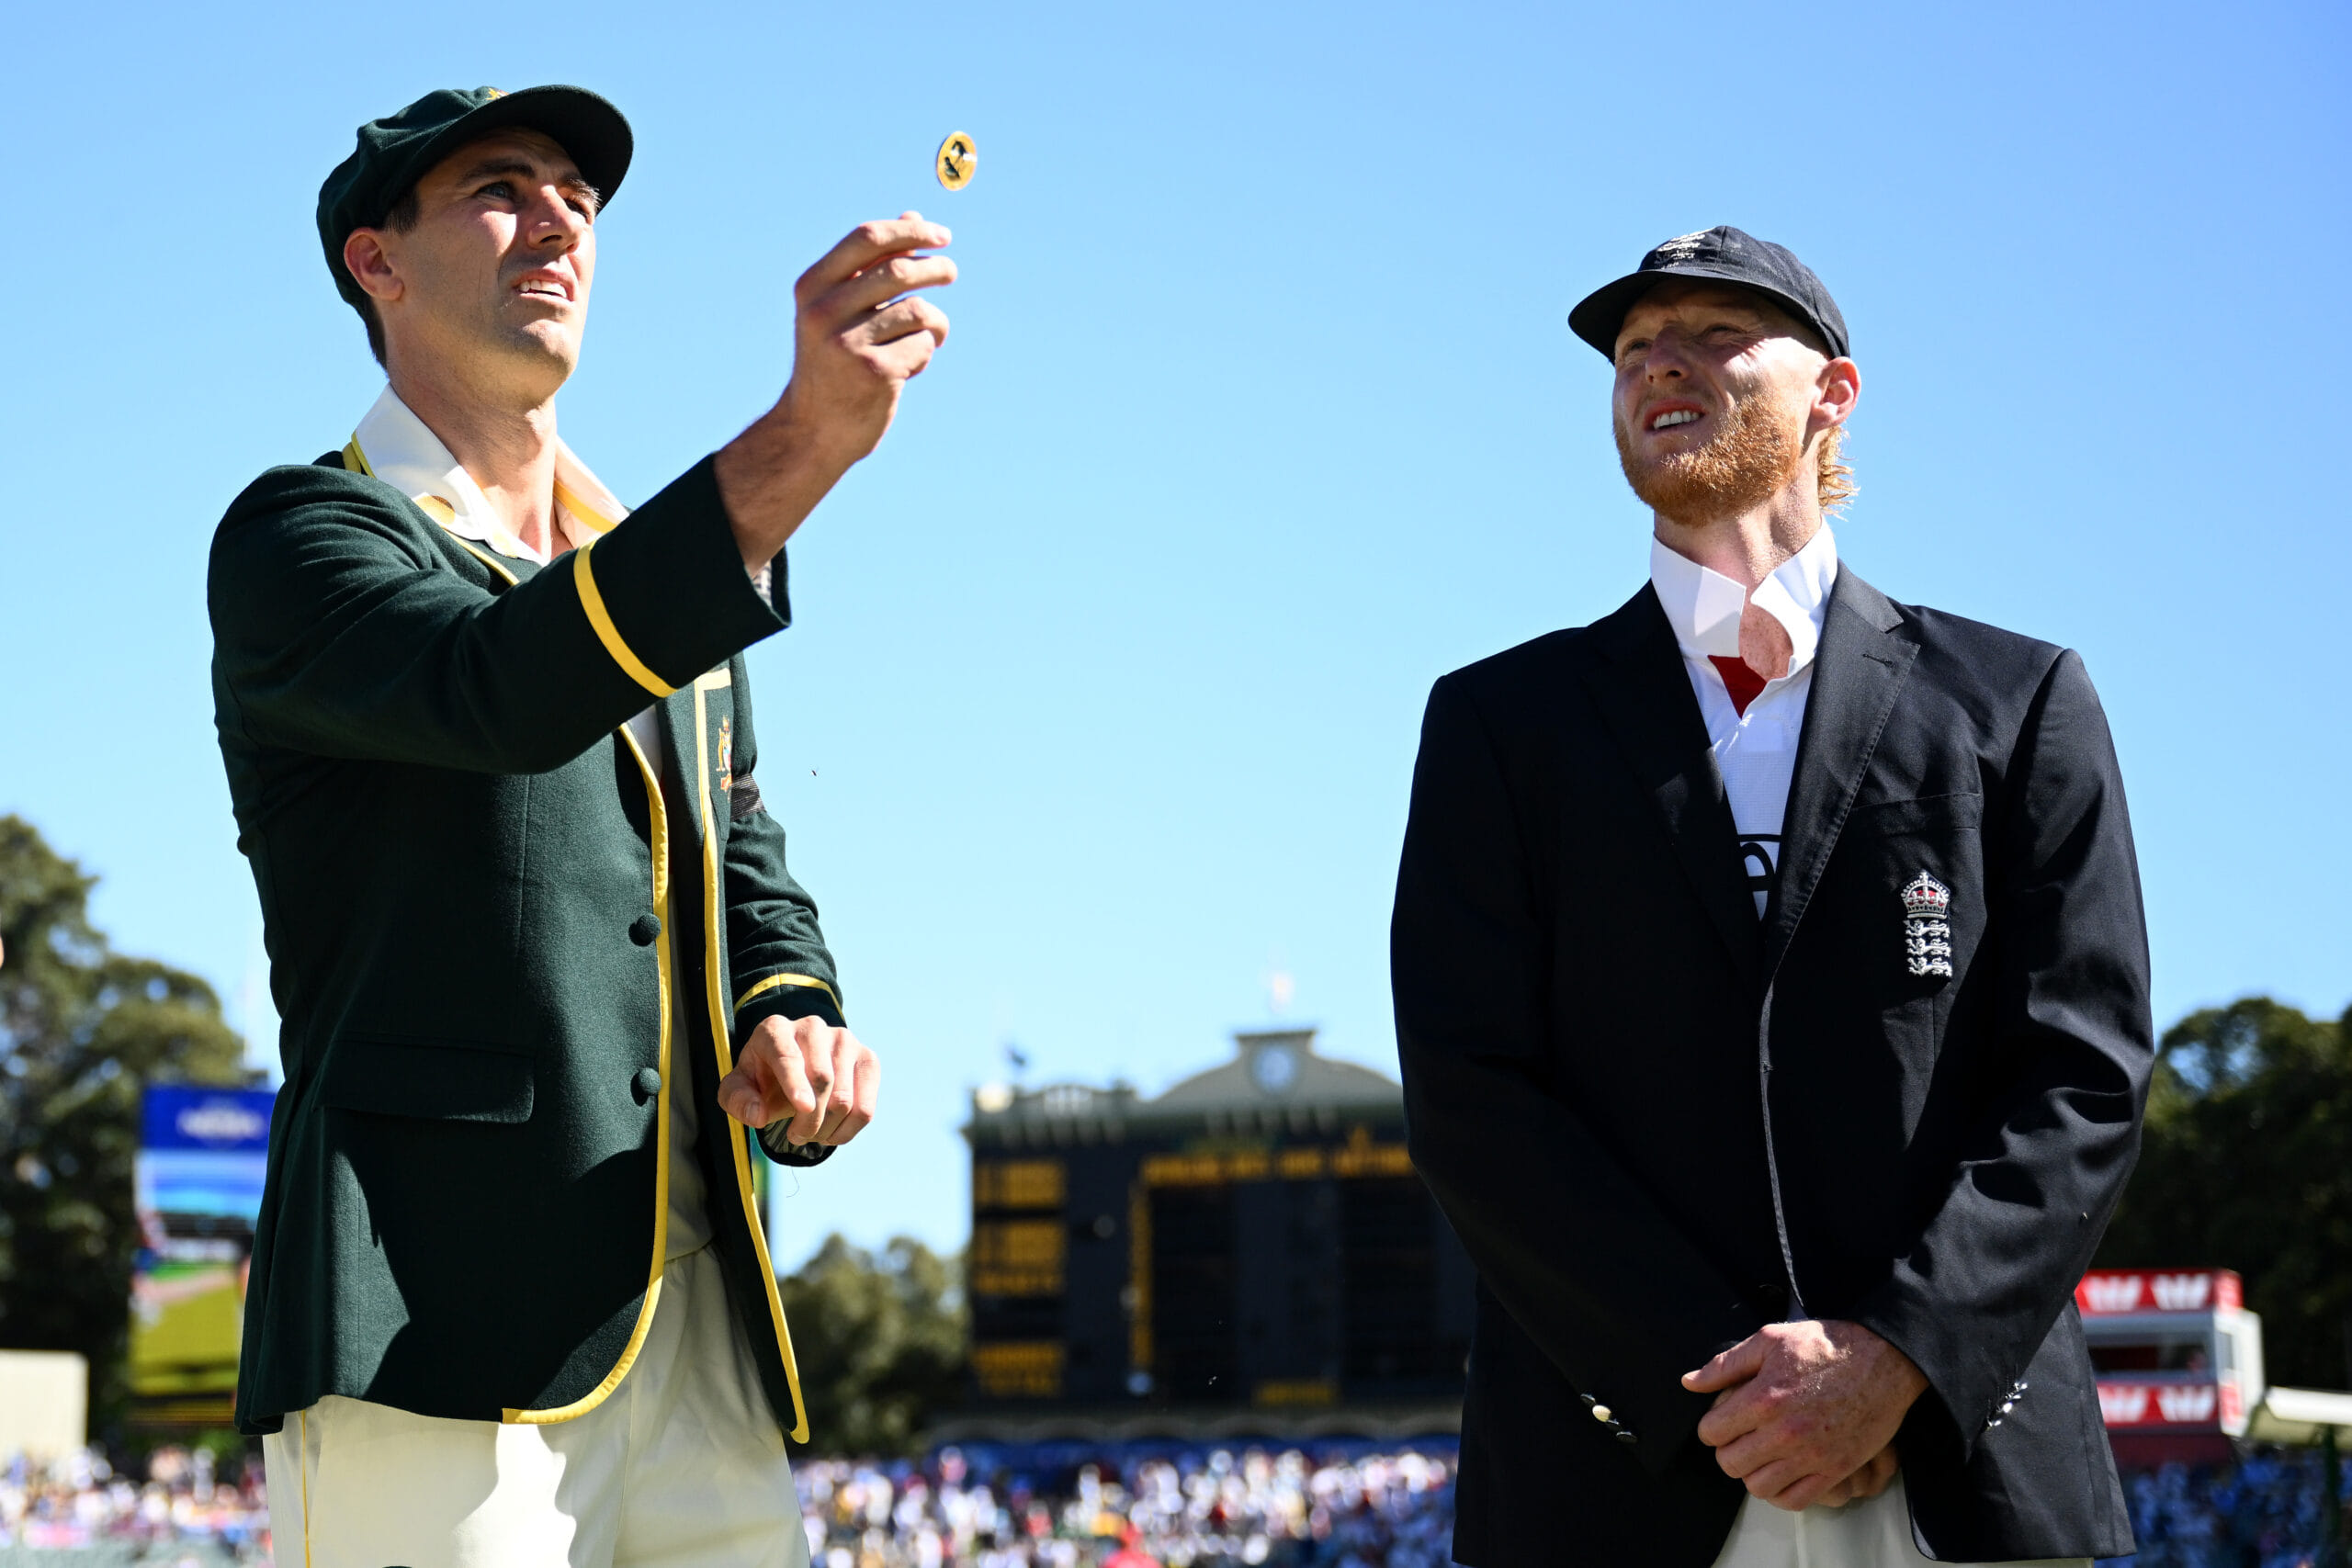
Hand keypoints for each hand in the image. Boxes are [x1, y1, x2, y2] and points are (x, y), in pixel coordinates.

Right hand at [715, 214, 954, 566]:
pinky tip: (909, 369)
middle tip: (951, 271)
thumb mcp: (842, 309)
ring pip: (917, 310)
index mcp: (812, 286)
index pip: (867, 239)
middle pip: (898, 271)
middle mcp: (824, 311)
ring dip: (934, 321)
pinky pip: (922, 345)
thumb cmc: (833, 362)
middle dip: (935, 267)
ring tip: (933, 334)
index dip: (910, 231)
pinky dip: (926, 352)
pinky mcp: (874, 372)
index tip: (941, 235)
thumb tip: (913, 217)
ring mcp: (848, 343)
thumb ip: (874, 266)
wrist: (813, 430)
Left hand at [716, 1015, 877, 1144]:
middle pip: (822, 1080)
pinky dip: (848, 1131)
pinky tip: (832, 1132)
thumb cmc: (764, 1078)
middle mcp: (813, 1027)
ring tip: (811, 1132)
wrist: (794, 1069)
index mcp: (775, 1029)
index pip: (789, 1056)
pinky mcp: (867, 1059)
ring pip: (844, 1098)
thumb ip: (737, 1100)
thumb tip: (757, 1116)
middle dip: (809, 1120)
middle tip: (796, 1136)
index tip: (803, 1108)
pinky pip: (865, 1107)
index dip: (796, 1083)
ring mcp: (845, 1041)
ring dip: (825, 1129)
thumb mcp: (739, 1088)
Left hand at [1682, 1319, 1926, 1511]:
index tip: (1721, 1420)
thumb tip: (1690, 1382)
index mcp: (1764, 1399)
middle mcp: (1785, 1433)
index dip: (1711, 1426)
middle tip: (1739, 1436)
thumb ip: (1726, 1365)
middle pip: (1731, 1463)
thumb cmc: (1827, 1345)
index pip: (1713, 1432)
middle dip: (1728, 1449)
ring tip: (1760, 1454)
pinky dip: (1781, 1492)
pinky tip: (1781, 1472)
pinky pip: (1794, 1500)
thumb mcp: (1770, 1340)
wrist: (1883, 1358)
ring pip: (1759, 1487)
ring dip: (1753, 1472)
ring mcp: (1811, 1456)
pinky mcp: (1835, 1470)